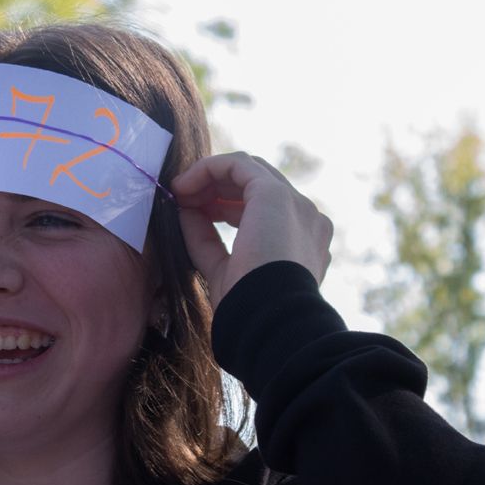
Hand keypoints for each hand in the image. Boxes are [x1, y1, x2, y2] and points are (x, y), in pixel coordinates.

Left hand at [171, 152, 331, 309]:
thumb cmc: (247, 307)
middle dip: (216, 190)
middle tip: (183, 200)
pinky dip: (207, 169)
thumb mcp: (223, 270)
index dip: (223, 208)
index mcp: (302, 242)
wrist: (268, 319)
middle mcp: (305, 219)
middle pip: (257, 186)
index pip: (263, 210)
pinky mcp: (274, 194)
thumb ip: (208, 241)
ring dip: (210, 178)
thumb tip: (186, 212)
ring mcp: (295, 205)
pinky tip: (183, 186)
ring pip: (248, 172)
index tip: (193, 215)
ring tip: (179, 192)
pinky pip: (237, 165)